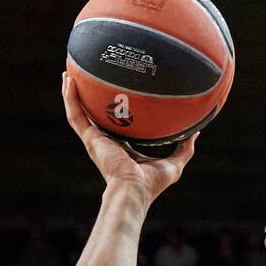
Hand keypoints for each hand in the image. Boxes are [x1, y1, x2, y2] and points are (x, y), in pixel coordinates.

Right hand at [62, 71, 197, 201]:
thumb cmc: (151, 184)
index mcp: (120, 148)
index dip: (112, 110)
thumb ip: (185, 148)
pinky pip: (76, 115)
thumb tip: (196, 132)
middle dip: (87, 99)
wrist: (134, 191)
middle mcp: (105, 143)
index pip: (113, 125)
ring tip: (68, 74)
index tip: (113, 93)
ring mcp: (95, 141)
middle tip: (84, 78)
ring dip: (72, 94)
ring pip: (79, 113)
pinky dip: (70, 98)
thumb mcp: (173, 164)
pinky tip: (68, 81)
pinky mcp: (90, 139)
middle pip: (93, 116)